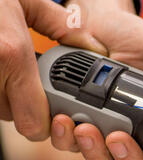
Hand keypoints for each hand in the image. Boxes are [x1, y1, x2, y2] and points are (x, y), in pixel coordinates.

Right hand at [0, 0, 104, 140]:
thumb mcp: (25, 0)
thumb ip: (63, 26)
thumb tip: (93, 47)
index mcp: (11, 56)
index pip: (33, 122)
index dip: (45, 123)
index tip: (53, 112)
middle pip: (16, 119)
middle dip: (28, 108)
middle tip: (33, 87)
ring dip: (7, 99)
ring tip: (10, 72)